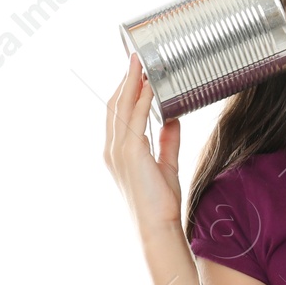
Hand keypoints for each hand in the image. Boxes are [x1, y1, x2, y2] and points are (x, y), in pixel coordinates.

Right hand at [104, 52, 183, 242]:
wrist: (157, 227)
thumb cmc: (160, 204)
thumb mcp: (166, 166)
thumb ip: (168, 141)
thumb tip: (172, 118)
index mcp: (117, 153)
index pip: (117, 114)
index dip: (125, 90)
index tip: (136, 71)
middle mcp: (112, 149)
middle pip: (114, 104)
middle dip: (126, 79)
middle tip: (137, 57)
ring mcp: (118, 151)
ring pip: (121, 106)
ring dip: (132, 81)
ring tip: (142, 61)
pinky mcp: (130, 152)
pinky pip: (134, 116)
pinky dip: (142, 97)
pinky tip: (151, 84)